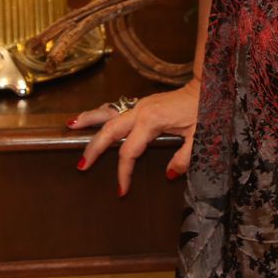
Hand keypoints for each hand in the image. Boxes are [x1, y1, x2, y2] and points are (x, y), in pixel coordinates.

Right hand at [68, 80, 199, 196]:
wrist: (206, 87)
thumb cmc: (204, 111)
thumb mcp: (199, 137)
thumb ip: (184, 158)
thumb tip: (168, 175)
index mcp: (151, 122)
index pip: (129, 152)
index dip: (124, 173)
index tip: (122, 190)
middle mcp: (140, 111)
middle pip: (109, 131)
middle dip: (94, 148)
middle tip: (81, 165)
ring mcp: (139, 105)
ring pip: (107, 113)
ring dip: (89, 120)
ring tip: (70, 125)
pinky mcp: (142, 103)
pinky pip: (115, 109)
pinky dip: (100, 113)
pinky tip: (91, 117)